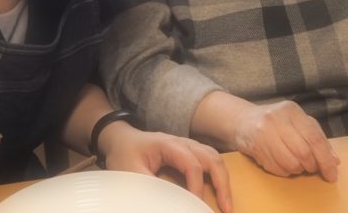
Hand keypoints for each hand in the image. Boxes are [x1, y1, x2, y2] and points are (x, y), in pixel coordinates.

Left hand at [99, 124, 233, 212]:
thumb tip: (167, 203)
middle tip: (227, 208)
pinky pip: (210, 159)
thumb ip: (149, 187)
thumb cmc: (124, 155)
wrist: (120, 140)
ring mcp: (187, 145)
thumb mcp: (130, 173)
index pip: (191, 163)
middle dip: (222, 183)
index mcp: (167, 144)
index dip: (196, 186)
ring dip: (223, 179)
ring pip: (214, 157)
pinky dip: (217, 174)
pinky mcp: (189, 152)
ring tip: (227, 203)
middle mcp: (182, 142)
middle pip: (211, 157)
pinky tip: (219, 191)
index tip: (195, 206)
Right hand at [231, 100, 338, 180]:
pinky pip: (278, 169)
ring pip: (291, 164)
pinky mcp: (255, 147)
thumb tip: (335, 161)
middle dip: (311, 166)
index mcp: (292, 110)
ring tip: (295, 162)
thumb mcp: (299, 122)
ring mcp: (263, 133)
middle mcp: (276, 119)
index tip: (332, 175)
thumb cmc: (277, 122)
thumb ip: (318, 138)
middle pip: (304, 153)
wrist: (243, 120)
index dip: (325, 159)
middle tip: (311, 166)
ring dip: (298, 170)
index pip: (314, 138)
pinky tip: (282, 162)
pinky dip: (285, 171)